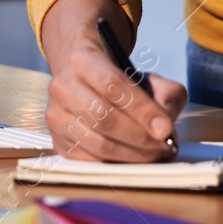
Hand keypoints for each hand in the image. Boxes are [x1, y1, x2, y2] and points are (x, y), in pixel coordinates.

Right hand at [39, 0, 186, 161]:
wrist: (85, 81)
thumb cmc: (122, 82)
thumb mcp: (148, 77)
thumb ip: (166, 95)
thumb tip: (164, 127)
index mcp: (83, 60)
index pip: (113, 86)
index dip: (142, 110)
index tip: (166, 128)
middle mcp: (62, 87)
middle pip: (103, 117)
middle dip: (140, 137)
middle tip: (165, 146)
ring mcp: (56, 115)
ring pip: (97, 143)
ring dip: (133, 154)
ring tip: (155, 153)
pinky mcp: (57, 140)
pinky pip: (90, 159)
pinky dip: (117, 162)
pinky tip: (134, 157)